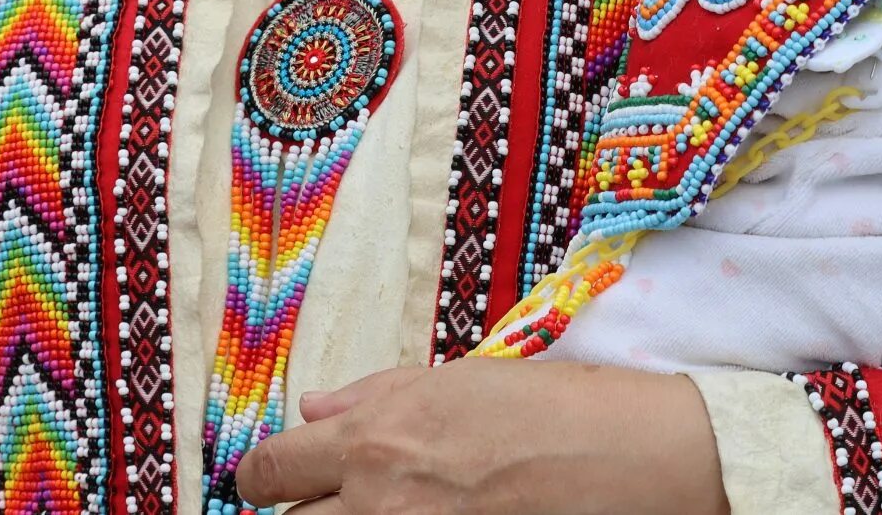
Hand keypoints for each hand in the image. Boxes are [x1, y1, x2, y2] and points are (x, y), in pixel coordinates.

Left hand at [232, 359, 728, 514]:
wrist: (623, 460)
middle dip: (298, 511)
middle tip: (322, 500)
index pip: (268, 470)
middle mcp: (377, 501)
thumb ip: (373, 397)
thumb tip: (313, 410)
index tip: (266, 478)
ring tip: (373, 508)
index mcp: (374, 440)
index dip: (258, 476)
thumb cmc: (548, 409)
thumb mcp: (454, 380)